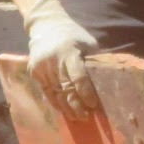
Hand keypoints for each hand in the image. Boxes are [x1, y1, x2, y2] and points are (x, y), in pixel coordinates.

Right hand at [24, 0, 99, 117]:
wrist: (45, 25)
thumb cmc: (72, 35)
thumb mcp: (87, 42)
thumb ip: (94, 60)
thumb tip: (110, 79)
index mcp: (68, 52)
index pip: (78, 77)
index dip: (86, 93)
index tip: (93, 105)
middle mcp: (53, 62)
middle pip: (66, 88)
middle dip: (77, 105)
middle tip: (86, 117)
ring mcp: (41, 68)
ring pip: (55, 93)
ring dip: (67, 107)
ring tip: (77, 118)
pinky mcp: (34, 73)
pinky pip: (46, 92)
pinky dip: (56, 102)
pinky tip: (64, 110)